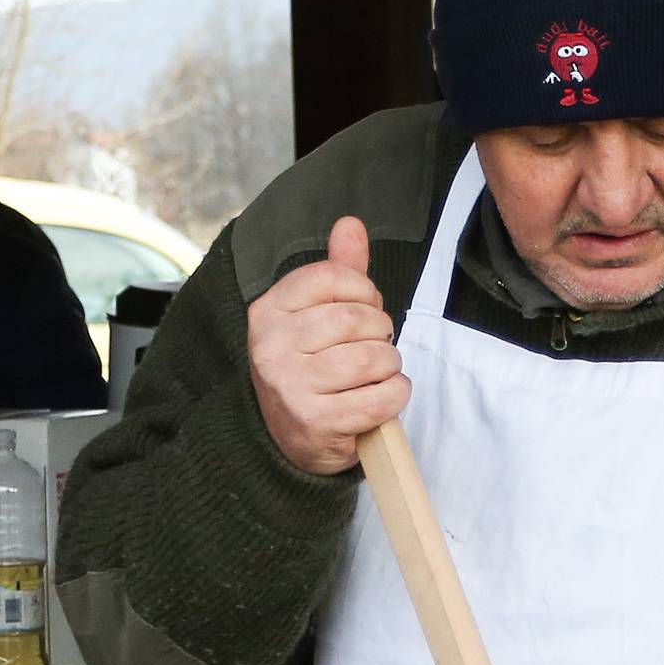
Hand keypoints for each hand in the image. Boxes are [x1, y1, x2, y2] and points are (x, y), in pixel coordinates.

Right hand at [247, 214, 409, 475]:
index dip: (363, 290)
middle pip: (353, 318)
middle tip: (377, 346)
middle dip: (380, 332)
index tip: (367, 308)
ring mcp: (290, 386)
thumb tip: (351, 224)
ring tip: (379, 373)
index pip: (329, 276)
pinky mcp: (315, 422)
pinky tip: (383, 397)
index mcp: (268, 311)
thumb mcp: (315, 316)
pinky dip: (395, 395)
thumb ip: (337, 271)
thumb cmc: (311, 369)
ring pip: (371, 358)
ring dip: (390, 366)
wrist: (288, 440)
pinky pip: (381, 398)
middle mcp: (271, 346)